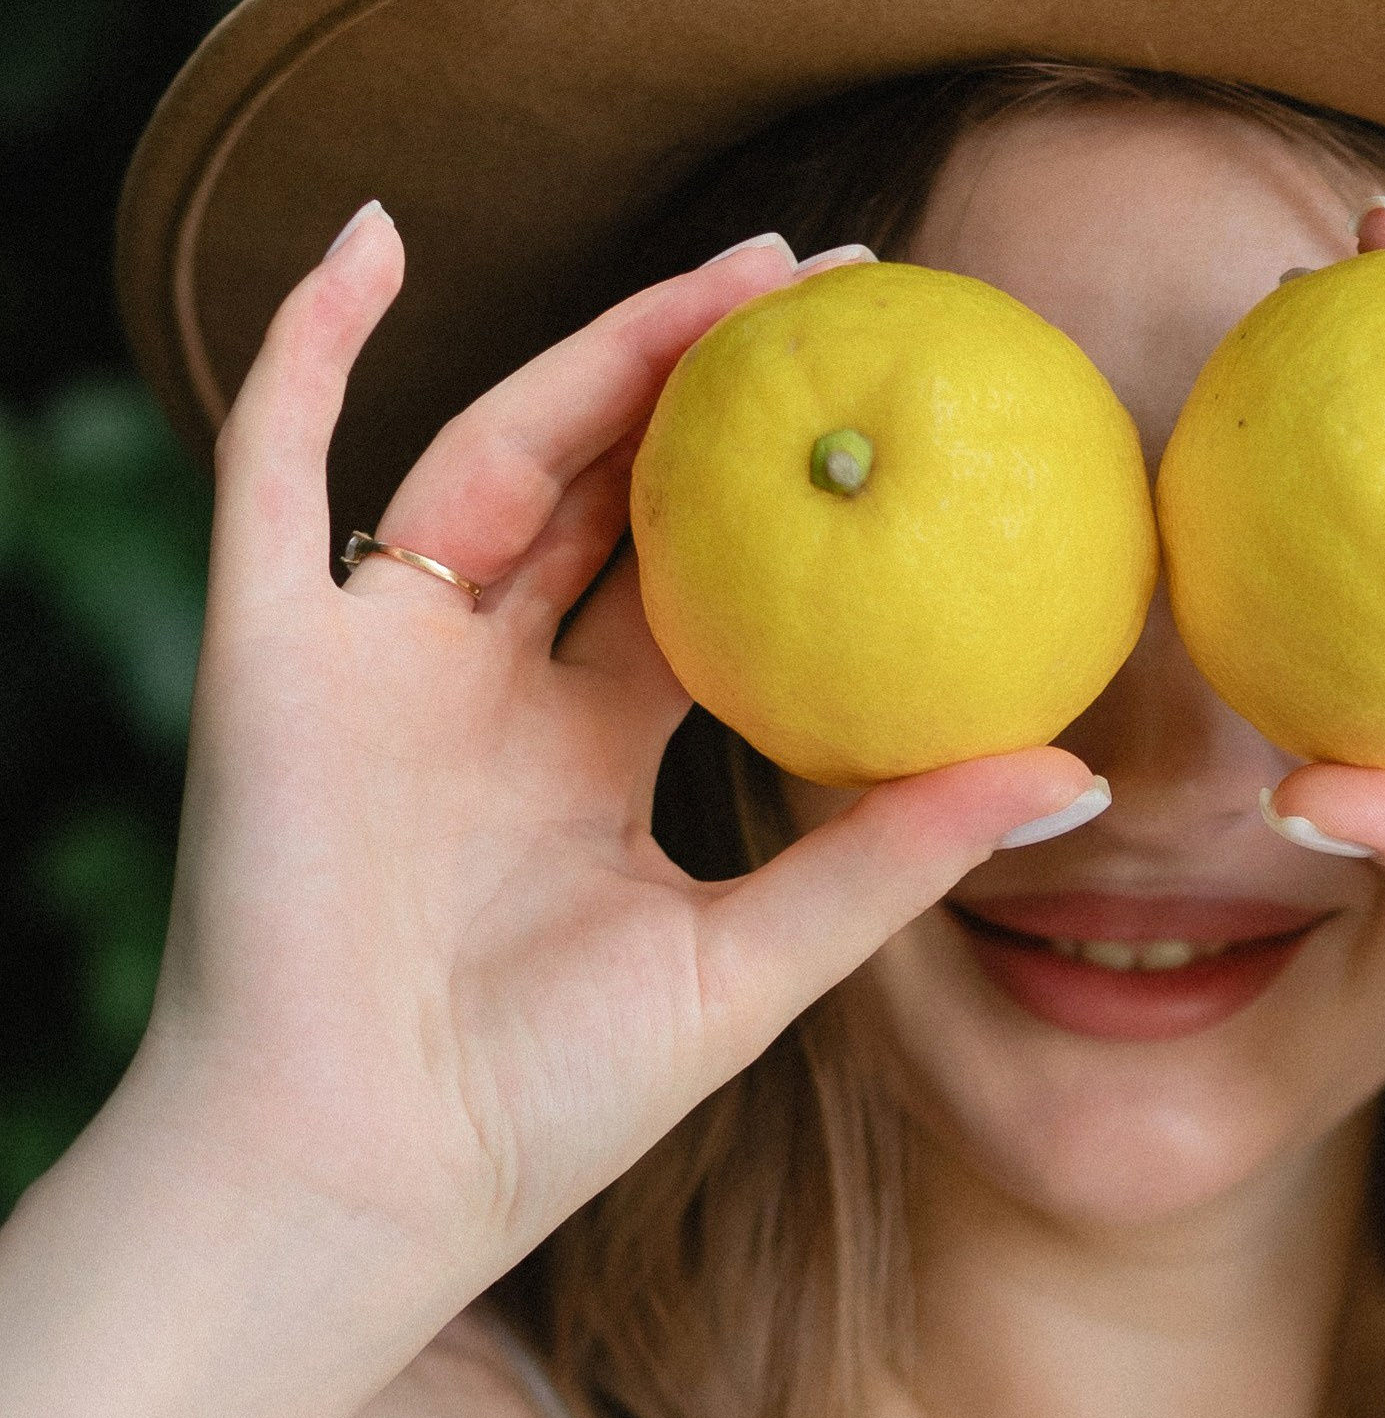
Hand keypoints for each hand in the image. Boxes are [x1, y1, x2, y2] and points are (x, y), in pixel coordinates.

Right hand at [130, 207, 1093, 1295]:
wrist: (366, 1179)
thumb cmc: (547, 1105)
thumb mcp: (757, 959)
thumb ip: (894, 853)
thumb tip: (1081, 776)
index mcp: (581, 753)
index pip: (690, 579)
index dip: (785, 487)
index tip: (898, 393)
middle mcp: (479, 691)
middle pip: (600, 490)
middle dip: (707, 380)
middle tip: (836, 282)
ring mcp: (374, 663)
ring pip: (488, 456)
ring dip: (597, 351)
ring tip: (731, 270)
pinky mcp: (271, 651)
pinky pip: (270, 463)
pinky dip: (304, 345)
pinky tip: (372, 239)